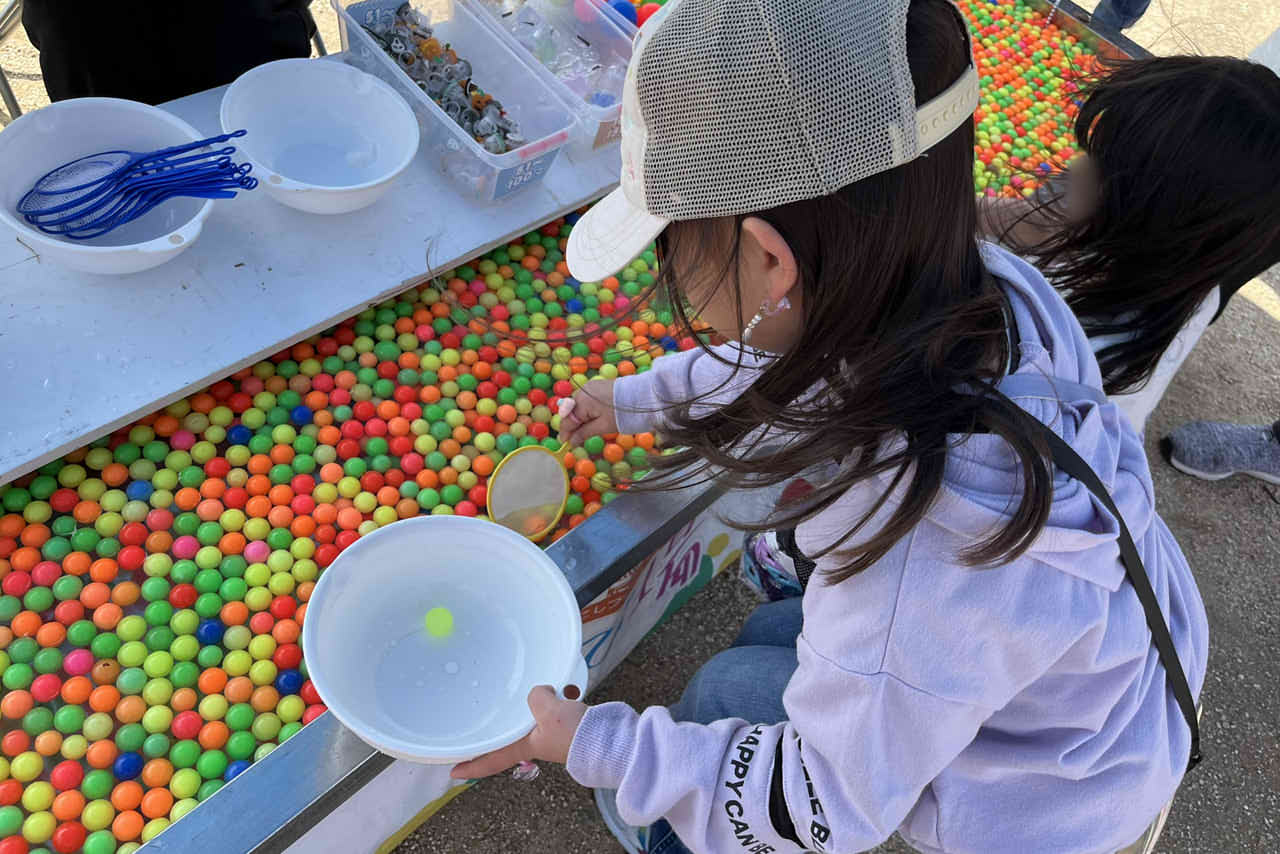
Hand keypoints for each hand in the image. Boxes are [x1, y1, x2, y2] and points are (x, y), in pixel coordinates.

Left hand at [450, 686, 587, 778]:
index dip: (472, 766)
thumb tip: (540, 691)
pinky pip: (553, 710)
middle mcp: (536, 743)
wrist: (610, 739)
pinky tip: (562, 689)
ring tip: (535, 690)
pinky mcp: (569, 726)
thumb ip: (535, 696)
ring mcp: (553, 735)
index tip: (454, 771)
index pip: (492, 760)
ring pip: (533, 719)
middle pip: (511, 736)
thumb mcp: (548, 710)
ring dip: (533, 706)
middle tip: (486, 718)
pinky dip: (555, 699)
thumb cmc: (576, 733)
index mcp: (525, 746)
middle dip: (502, 727)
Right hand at [559, 378, 617, 445]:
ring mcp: (591, 386)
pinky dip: (587, 410)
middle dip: (573, 425)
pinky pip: (587, 399)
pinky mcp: (599, 385)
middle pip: (572, 411)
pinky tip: (592, 419)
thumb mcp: (603, 427)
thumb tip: (571, 441)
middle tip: (576, 439)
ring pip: (579, 405)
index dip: (566, 433)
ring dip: (580, 418)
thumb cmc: (623, 414)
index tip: (566, 444)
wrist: (644, 396)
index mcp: (581, 401)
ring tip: (585, 431)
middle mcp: (583, 391)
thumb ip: (584, 433)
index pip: (568, 420)